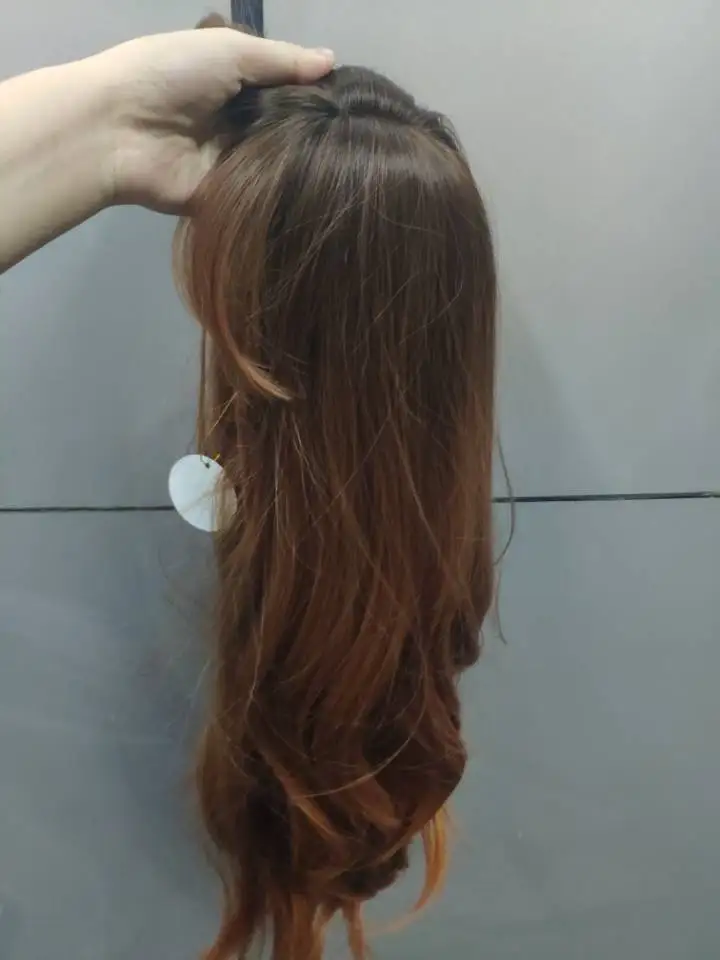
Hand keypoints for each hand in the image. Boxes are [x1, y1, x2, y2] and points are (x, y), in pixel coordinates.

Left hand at [97, 28, 333, 212]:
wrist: (118, 131)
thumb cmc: (170, 75)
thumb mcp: (230, 51)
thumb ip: (281, 60)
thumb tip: (332, 62)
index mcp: (235, 82)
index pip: (287, 89)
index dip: (316, 92)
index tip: (355, 100)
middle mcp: (238, 122)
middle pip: (289, 126)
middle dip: (317, 128)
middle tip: (357, 133)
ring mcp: (235, 162)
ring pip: (283, 161)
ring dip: (307, 159)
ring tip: (349, 160)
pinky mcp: (230, 198)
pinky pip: (266, 195)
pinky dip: (287, 191)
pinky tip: (324, 189)